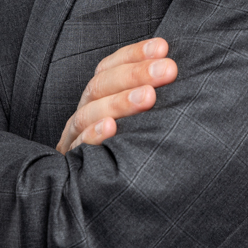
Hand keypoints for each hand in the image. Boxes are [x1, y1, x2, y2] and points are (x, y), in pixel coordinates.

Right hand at [55, 38, 176, 154]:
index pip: (111, 66)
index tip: (162, 48)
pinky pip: (79, 145)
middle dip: (136, 74)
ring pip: (90, 111)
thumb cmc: (127, 148)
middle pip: (102, 84)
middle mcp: (85, 110)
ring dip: (120, 102)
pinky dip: (93, 135)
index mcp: (98, 96)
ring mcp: (74, 135)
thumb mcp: (137, 119)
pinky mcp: (71, 161)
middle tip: (167, 70)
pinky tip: (111, 128)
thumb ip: (148, 95)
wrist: (96, 199)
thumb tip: (177, 69)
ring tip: (148, 97)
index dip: (135, 54)